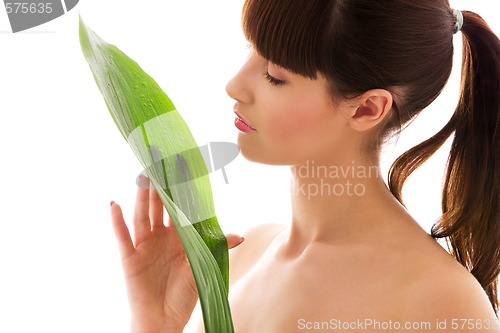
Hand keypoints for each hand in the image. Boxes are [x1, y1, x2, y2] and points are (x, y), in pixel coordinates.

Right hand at [110, 180, 243, 332]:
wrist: (163, 319)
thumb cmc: (183, 294)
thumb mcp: (202, 267)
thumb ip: (216, 248)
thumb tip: (240, 236)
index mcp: (179, 237)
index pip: (180, 208)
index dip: (180, 190)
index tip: (182, 168)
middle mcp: (160, 237)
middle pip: (159, 206)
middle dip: (160, 186)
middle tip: (160, 162)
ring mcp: (144, 245)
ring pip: (142, 215)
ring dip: (142, 197)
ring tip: (143, 177)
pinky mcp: (130, 257)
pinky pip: (122, 236)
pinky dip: (116, 221)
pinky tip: (114, 204)